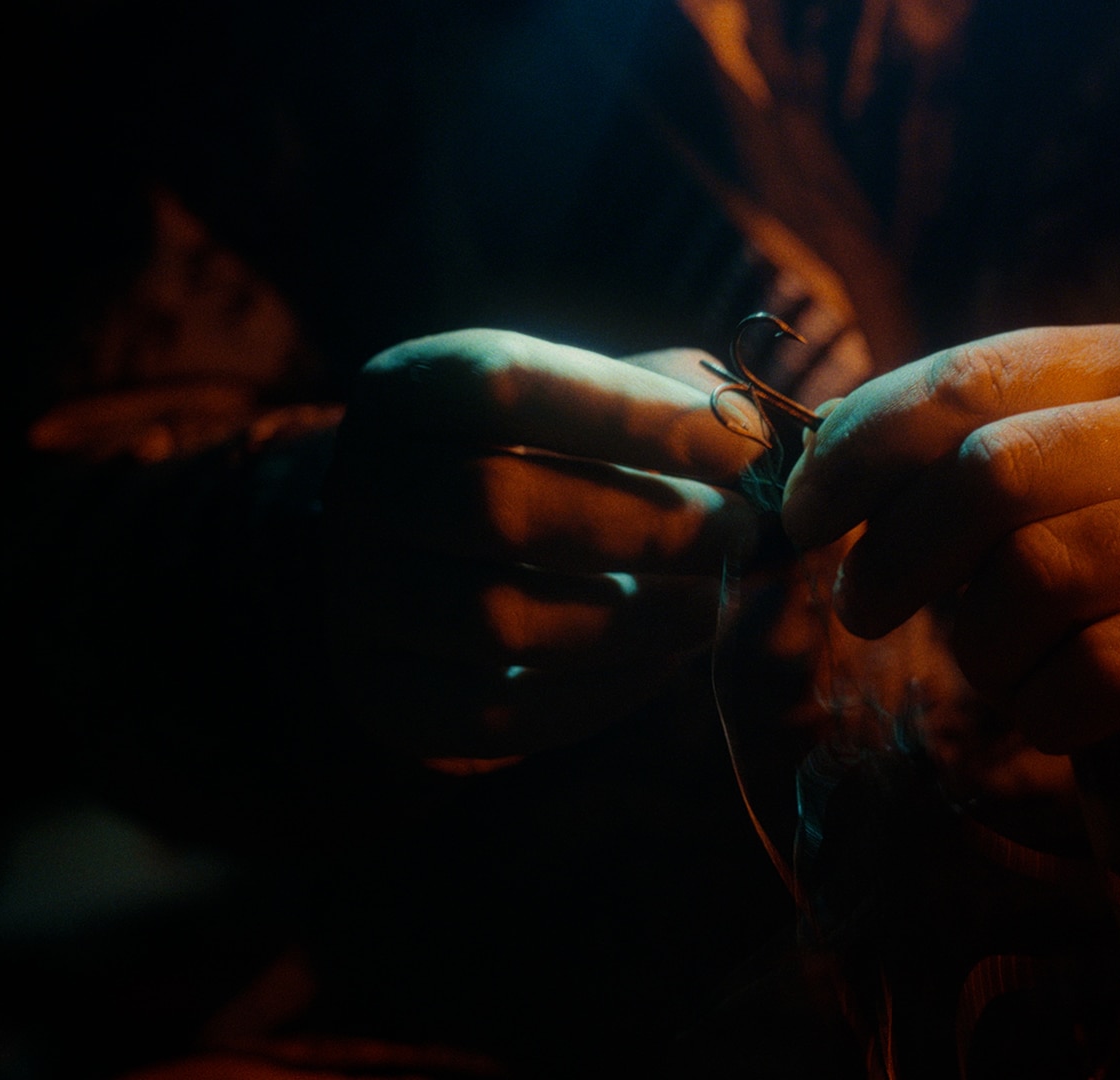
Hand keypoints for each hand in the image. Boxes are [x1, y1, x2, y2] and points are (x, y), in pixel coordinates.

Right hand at [326, 329, 763, 757]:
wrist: (440, 557)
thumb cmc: (552, 460)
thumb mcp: (597, 406)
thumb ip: (675, 409)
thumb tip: (764, 444)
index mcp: (402, 388)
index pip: (504, 385)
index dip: (636, 417)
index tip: (746, 449)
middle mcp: (355, 490)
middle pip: (497, 508)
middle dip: (645, 524)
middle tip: (739, 534)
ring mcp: (358, 601)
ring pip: (499, 620)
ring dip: (634, 616)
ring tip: (714, 601)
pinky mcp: (386, 698)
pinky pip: (501, 707)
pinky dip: (603, 687)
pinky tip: (666, 658)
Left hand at [780, 324, 1119, 798]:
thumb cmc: (1117, 569)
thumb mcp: (1037, 486)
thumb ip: (942, 456)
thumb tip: (805, 458)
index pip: (969, 381)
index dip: (862, 448)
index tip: (801, 514)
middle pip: (996, 473)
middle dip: (900, 554)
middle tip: (864, 608)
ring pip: (1042, 577)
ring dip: (984, 645)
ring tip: (998, 664)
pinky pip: (1099, 671)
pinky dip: (1046, 708)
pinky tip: (1061, 709)